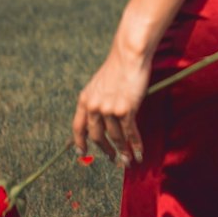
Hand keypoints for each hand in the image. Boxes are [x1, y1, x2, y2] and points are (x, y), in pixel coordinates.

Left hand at [73, 41, 150, 165]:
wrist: (129, 56)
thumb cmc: (118, 67)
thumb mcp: (99, 85)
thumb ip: (97, 102)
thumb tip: (102, 120)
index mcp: (85, 100)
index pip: (78, 128)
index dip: (79, 143)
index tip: (82, 153)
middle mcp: (94, 107)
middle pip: (97, 137)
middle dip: (105, 150)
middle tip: (112, 159)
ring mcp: (109, 110)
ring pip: (115, 137)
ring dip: (123, 151)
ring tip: (127, 160)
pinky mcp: (125, 110)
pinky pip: (130, 133)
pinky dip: (135, 145)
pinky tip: (138, 154)